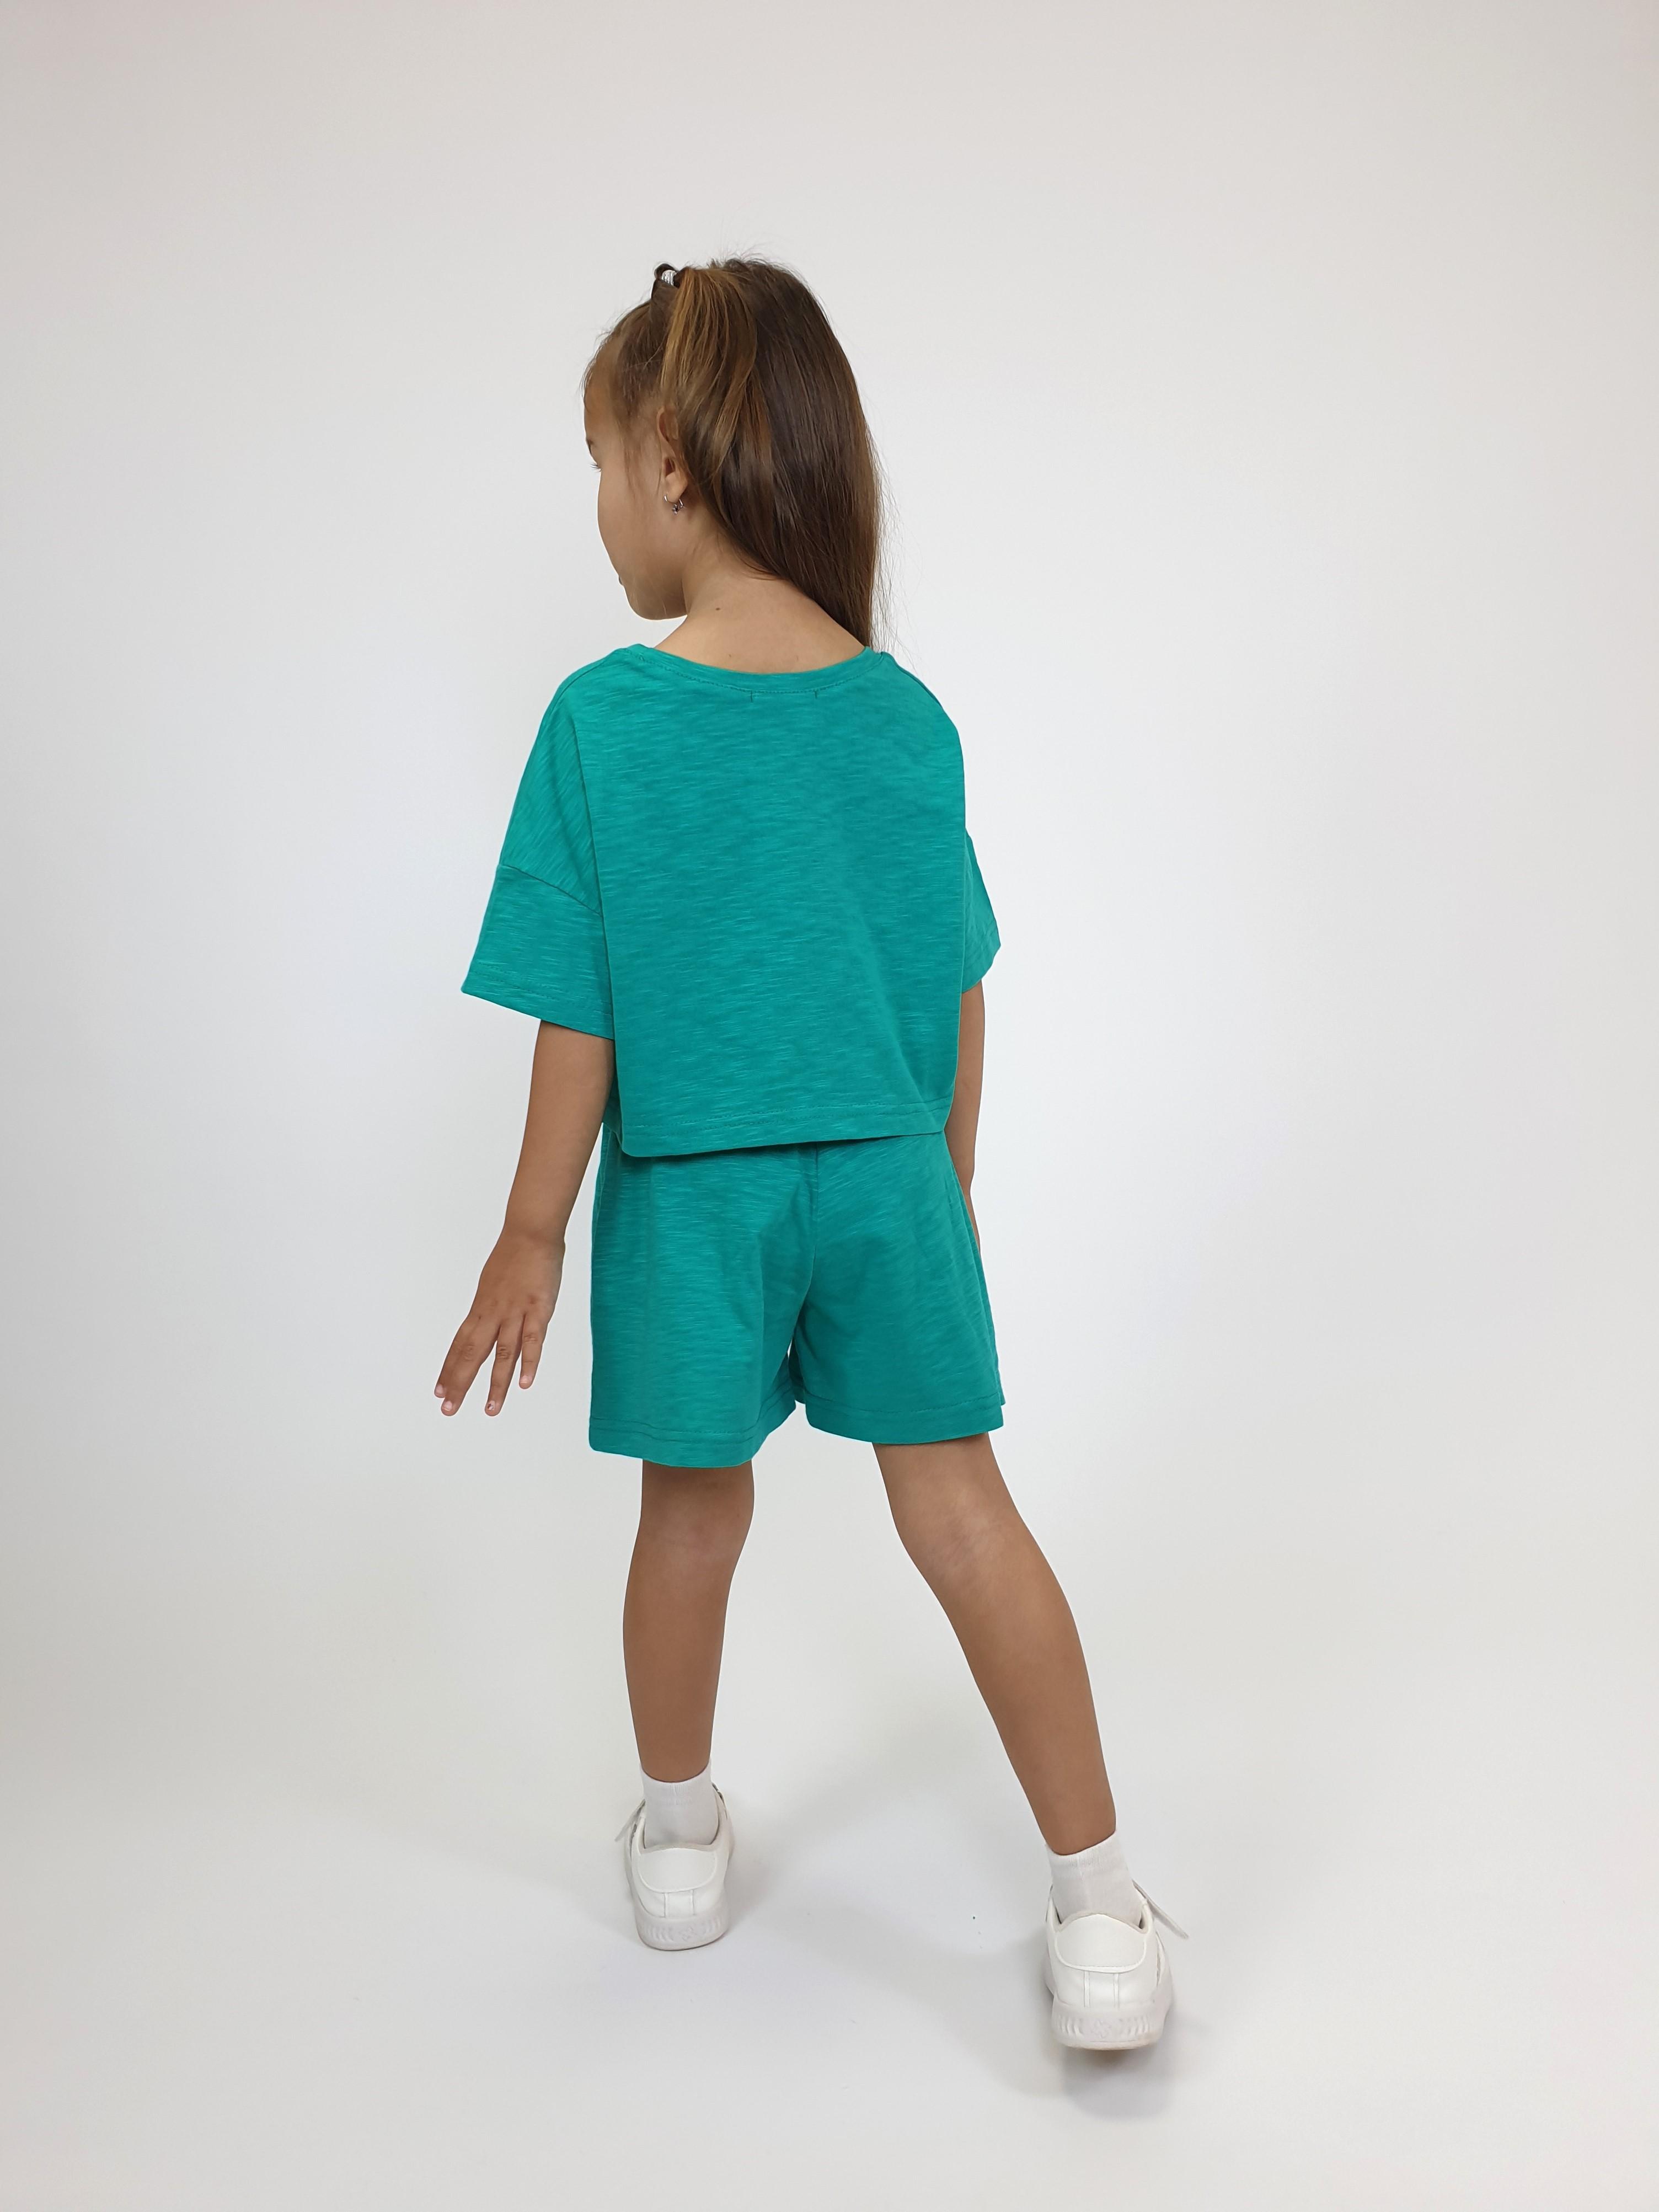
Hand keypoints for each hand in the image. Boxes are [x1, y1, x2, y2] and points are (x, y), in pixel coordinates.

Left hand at [435, 1230, 563, 1416]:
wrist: (530, 1232)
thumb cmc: (513, 1256)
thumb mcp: (492, 1285)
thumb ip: (489, 1309)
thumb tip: (484, 1329)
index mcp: (480, 1309)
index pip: (460, 1345)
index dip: (449, 1369)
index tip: (439, 1392)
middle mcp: (493, 1314)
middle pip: (473, 1354)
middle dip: (460, 1383)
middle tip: (448, 1410)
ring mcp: (515, 1313)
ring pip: (503, 1353)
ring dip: (496, 1383)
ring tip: (490, 1409)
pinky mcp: (539, 1309)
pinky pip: (533, 1340)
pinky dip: (529, 1363)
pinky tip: (525, 1384)